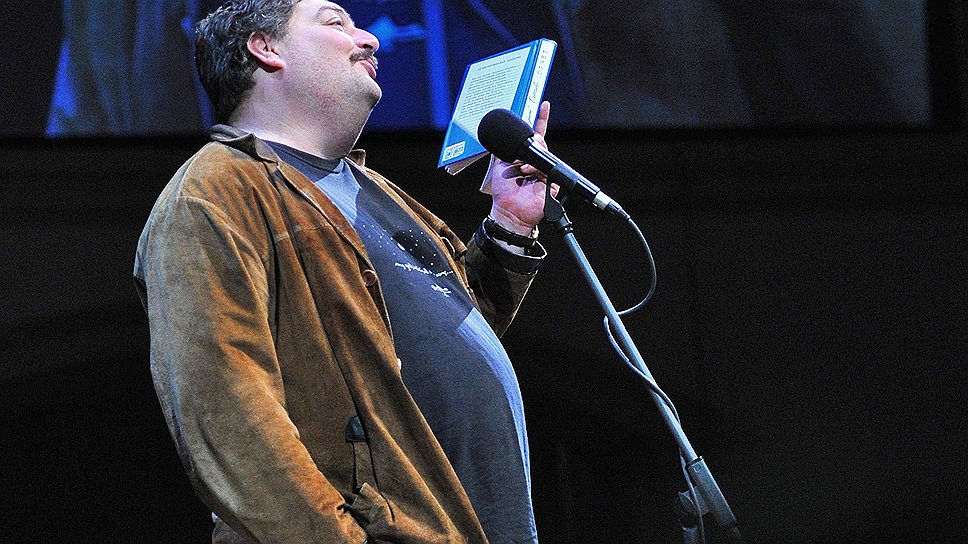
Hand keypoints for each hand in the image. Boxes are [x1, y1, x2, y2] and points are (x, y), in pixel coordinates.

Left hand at [484, 101, 556, 234]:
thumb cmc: (504, 192)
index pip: (537, 135)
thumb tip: (502, 136)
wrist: (508, 210)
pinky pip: (546, 170)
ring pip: (544, 155)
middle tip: (525, 146)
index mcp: (527, 158)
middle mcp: (538, 163)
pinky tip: (526, 172)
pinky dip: (535, 169)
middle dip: (534, 142)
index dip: (541, 120)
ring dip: (530, 159)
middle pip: (541, 143)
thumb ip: (503, 150)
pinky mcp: (552, 184)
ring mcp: (545, 173)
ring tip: (520, 168)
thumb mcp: (500, 165)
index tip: (544, 105)